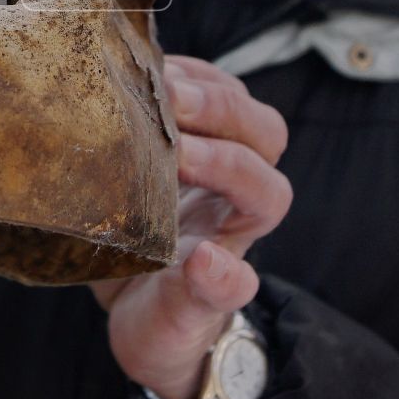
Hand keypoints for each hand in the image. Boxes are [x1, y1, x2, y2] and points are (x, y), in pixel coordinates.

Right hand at [92, 55, 290, 398]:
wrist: (140, 313)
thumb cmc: (160, 326)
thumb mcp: (169, 328)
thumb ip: (197, 300)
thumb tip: (212, 260)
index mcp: (243, 232)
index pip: (264, 188)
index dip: (229, 166)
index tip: (178, 158)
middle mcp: (237, 188)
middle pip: (264, 131)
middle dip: (221, 109)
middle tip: (169, 99)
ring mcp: (210, 155)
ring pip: (234, 100)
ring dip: (197, 81)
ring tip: (150, 76)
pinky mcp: (175, 133)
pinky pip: (193, 87)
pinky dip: (170, 71)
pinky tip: (135, 69)